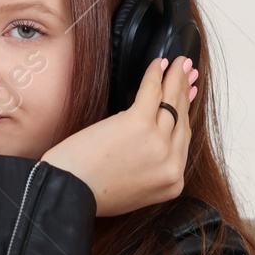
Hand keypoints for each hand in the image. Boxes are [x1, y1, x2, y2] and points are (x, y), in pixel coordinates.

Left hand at [40, 55, 199, 217]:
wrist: (67, 191)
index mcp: (171, 182)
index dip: (184, 116)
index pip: (183, 141)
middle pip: (181, 120)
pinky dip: (155, 75)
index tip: (188, 99)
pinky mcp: (138, 125)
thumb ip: (149, 170)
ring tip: (179, 64)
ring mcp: (158, 143)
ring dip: (176, 79)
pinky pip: (152, 92)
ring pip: (172, 104)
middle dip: (185, 93)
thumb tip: (152, 144)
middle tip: (188, 74)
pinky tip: (159, 63)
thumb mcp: (133, 189)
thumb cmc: (89, 190)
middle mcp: (171, 164)